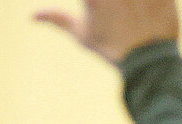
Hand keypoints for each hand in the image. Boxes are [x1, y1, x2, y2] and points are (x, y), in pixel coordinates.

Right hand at [34, 0, 177, 64]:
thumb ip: (58, 19)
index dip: (92, 4)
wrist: (148, 60)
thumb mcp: (82, 34)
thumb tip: (32, 15)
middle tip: (115, 13)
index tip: (95, 10)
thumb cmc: (111, 48)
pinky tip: (143, 9)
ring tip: (129, 13)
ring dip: (130, 4)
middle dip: (115, 5)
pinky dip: (149, 1)